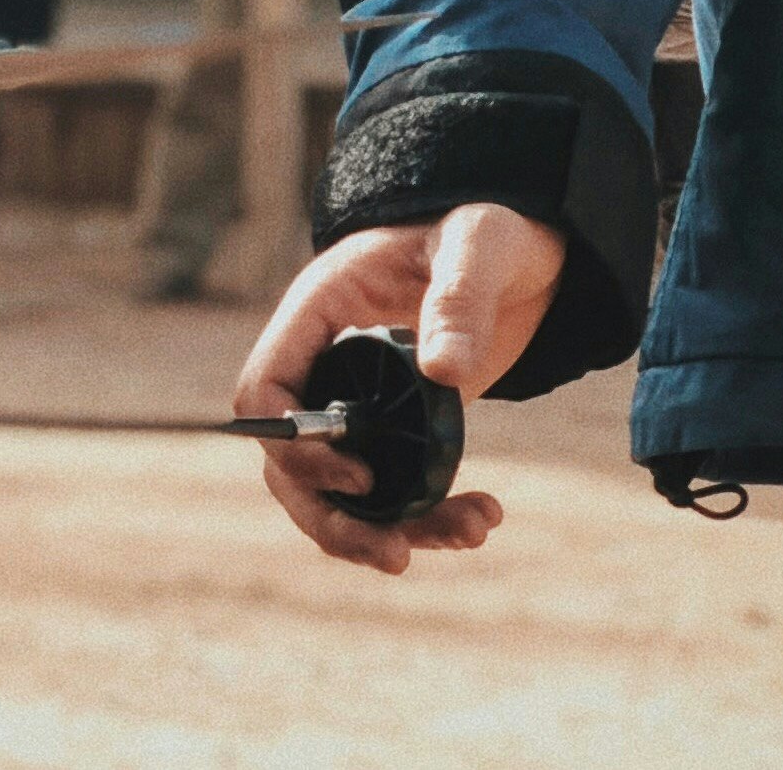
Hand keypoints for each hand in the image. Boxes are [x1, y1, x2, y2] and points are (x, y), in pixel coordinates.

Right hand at [233, 208, 561, 573]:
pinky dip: (428, 517)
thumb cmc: (484, 227)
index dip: (293, 445)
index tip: (360, 474)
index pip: (264, 391)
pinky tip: (481, 518)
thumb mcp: (478, 243)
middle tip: (395, 554)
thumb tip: (446, 373)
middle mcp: (325, 364)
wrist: (518, 250)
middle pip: (288, 464)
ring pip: (338, 492)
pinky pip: (391, 490)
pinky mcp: (400, 428)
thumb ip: (459, 298)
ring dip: (390, 530)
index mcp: (317, 312)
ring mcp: (360, 402)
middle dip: (334, 518)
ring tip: (466, 535)